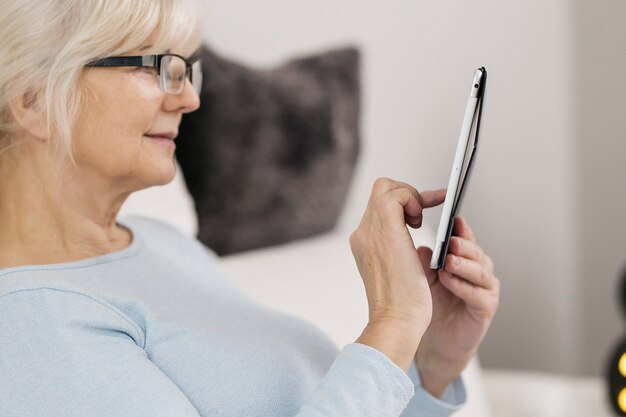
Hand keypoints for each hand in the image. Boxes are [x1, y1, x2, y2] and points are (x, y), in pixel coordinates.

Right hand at [350, 178, 445, 371]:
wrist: (396, 322)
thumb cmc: (401, 305)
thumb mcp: (397, 268)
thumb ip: (397, 247)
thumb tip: (409, 229)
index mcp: (364, 243)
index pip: (377, 205)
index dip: (401, 202)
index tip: (420, 212)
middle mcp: (362, 234)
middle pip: (380, 190)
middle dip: (407, 193)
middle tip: (423, 211)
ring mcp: (370, 231)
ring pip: (385, 188)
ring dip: (410, 196)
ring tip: (421, 220)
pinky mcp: (386, 232)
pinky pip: (396, 196)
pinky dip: (413, 200)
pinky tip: (421, 222)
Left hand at [415, 217, 499, 397]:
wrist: (433, 341)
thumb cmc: (429, 305)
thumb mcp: (420, 277)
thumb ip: (421, 260)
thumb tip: (420, 246)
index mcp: (462, 258)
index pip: (463, 237)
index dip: (460, 227)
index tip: (453, 218)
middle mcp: (477, 270)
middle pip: (475, 251)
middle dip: (463, 245)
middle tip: (451, 241)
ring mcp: (484, 289)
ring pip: (481, 270)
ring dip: (464, 264)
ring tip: (449, 261)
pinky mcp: (485, 309)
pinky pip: (478, 294)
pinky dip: (463, 286)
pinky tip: (449, 281)